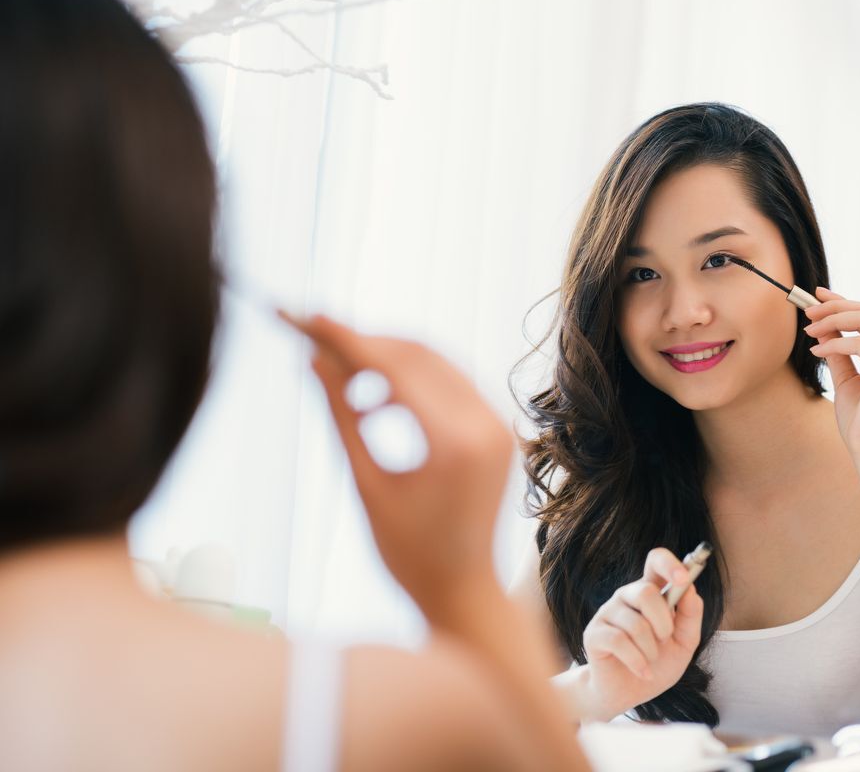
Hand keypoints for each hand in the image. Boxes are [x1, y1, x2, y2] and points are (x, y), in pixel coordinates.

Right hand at [294, 314, 512, 612]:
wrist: (464, 593)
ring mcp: (499, 426)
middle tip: (317, 338)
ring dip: (389, 361)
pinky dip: (413, 383)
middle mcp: (488, 424)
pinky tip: (374, 404)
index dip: (349, 339)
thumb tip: (315, 361)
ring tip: (341, 378)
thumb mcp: (367, 485)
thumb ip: (343, 418)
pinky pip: (452, 387)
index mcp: (456, 443)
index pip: (396, 367)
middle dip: (367, 343)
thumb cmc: (409, 555)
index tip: (309, 318)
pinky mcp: (498, 431)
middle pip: (420, 356)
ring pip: (437, 365)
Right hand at [579, 548, 702, 719]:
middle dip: (663, 622)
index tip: (684, 578)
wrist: (629, 694)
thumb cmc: (657, 664)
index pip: (656, 561)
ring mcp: (607, 613)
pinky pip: (619, 641)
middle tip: (664, 639)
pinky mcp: (594, 634)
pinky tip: (642, 671)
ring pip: (635, 623)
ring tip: (650, 661)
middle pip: (645, 591)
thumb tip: (691, 590)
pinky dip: (638, 661)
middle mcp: (627, 597)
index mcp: (651, 593)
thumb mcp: (684, 644)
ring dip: (651, 650)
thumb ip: (690, 617)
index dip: (670, 564)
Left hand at [804, 288, 859, 461]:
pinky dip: (835, 345)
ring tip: (809, 329)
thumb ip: (838, 352)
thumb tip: (822, 326)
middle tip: (808, 311)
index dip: (845, 302)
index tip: (818, 296)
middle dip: (836, 307)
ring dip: (834, 320)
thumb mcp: (846, 379)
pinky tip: (816, 352)